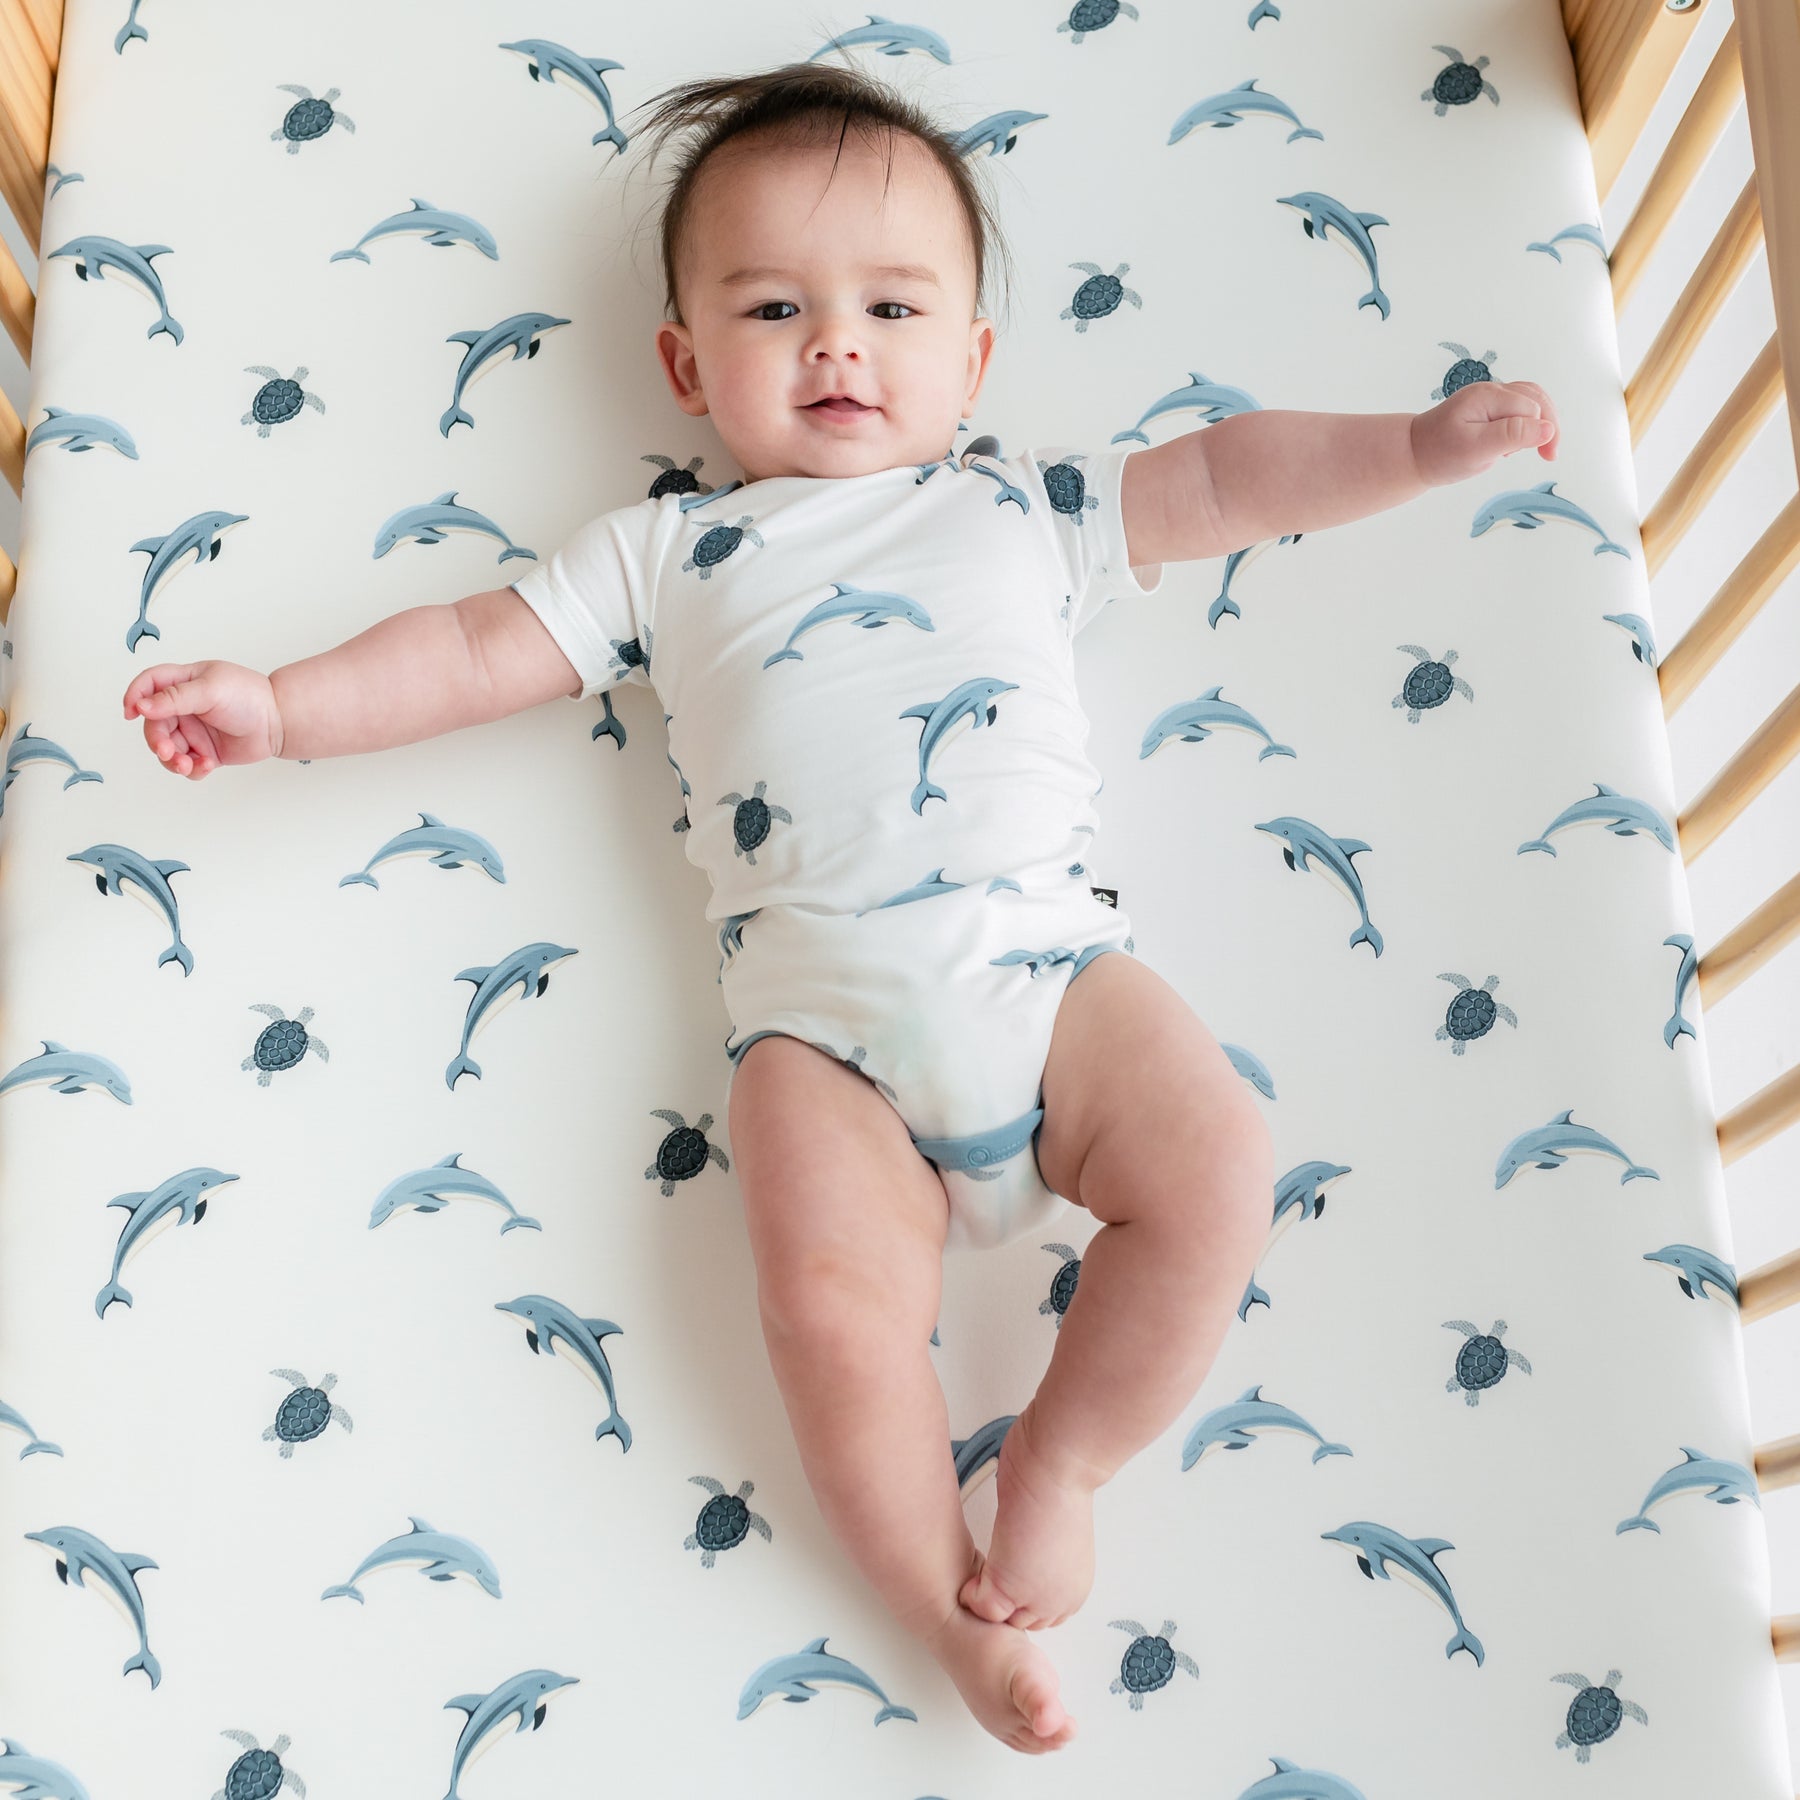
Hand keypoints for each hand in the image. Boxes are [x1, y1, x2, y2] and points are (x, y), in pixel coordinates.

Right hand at [122, 661, 283, 777]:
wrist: (280, 723)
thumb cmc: (249, 697)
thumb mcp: (210, 690)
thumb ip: (175, 698)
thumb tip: (141, 705)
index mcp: (183, 682)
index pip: (149, 684)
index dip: (135, 696)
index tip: (131, 712)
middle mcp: (184, 706)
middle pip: (155, 724)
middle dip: (158, 740)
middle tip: (168, 752)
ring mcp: (194, 730)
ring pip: (168, 748)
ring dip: (173, 760)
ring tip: (188, 765)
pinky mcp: (205, 751)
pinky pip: (187, 764)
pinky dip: (192, 769)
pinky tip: (207, 766)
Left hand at [1411, 379, 1559, 487]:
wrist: (1414, 455)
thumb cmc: (1441, 455)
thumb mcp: (1476, 450)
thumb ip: (1511, 436)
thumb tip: (1547, 428)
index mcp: (1488, 396)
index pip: (1531, 407)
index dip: (1543, 431)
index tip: (1545, 457)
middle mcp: (1491, 390)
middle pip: (1536, 399)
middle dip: (1547, 426)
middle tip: (1549, 457)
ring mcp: (1491, 397)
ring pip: (1531, 401)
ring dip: (1539, 424)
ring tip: (1536, 449)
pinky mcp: (1490, 408)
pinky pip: (1519, 409)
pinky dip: (1527, 424)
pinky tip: (1519, 444)